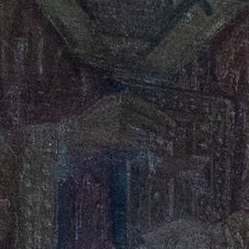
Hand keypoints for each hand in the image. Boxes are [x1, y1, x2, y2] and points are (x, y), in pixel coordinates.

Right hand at [60, 87, 175, 158]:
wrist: (74, 132)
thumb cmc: (93, 122)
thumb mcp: (108, 107)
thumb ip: (125, 108)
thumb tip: (148, 119)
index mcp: (120, 99)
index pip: (147, 107)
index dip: (161, 116)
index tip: (172, 124)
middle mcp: (122, 107)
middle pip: (148, 120)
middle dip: (162, 130)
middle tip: (174, 137)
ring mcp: (120, 120)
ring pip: (144, 132)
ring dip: (155, 139)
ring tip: (165, 144)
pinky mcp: (118, 134)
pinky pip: (135, 142)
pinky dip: (143, 147)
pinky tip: (149, 149)